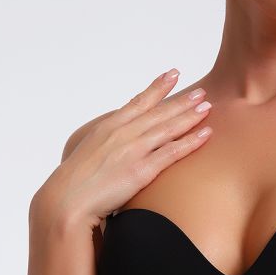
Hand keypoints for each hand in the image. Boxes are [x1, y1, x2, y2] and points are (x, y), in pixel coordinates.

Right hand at [37, 68, 212, 228]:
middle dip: (182, 100)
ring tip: (208, 106)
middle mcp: (122, 133)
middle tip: (201, 92)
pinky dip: (190, 142)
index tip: (172, 74)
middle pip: (158, 112)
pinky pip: (171, 152)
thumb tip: (115, 149)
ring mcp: (132, 150)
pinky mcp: (140, 171)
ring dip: (190, 116)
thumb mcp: (89, 154)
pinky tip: (205, 134)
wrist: (67, 200)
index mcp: (109, 127)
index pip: (138, 102)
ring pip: (167, 128)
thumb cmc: (76, 184)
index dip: (157, 88)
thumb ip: (106, 146)